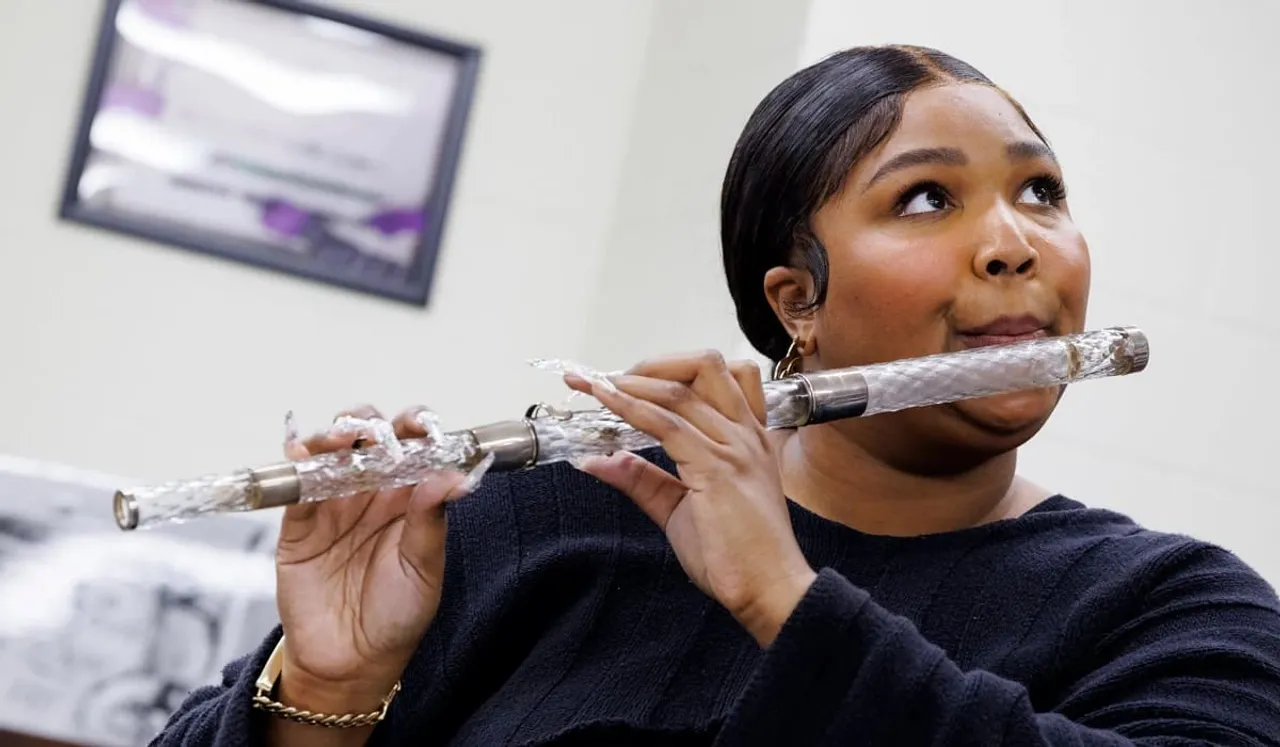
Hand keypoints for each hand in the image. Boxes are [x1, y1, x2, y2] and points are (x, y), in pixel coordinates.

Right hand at [273, 406, 469, 716]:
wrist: (350, 662)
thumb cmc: (397, 616)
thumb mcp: (424, 569)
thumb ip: (431, 520)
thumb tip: (452, 476)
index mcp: (409, 498)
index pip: (413, 448)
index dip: (415, 428)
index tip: (420, 424)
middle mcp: (371, 493)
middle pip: (367, 439)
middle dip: (369, 423)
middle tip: (376, 433)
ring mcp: (333, 504)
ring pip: (330, 452)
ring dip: (333, 435)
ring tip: (342, 438)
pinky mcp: (299, 524)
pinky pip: (296, 486)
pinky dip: (297, 464)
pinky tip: (302, 453)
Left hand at [567, 353, 816, 645]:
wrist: (769, 591)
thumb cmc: (739, 556)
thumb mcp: (679, 510)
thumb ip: (644, 480)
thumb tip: (602, 460)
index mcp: (747, 438)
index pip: (716, 378)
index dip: (667, 369)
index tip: (623, 377)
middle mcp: (745, 434)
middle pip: (705, 365)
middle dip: (653, 363)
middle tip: (614, 379)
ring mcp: (734, 447)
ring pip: (680, 391)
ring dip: (631, 383)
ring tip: (598, 386)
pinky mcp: (717, 468)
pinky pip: (667, 424)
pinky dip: (630, 408)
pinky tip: (607, 404)